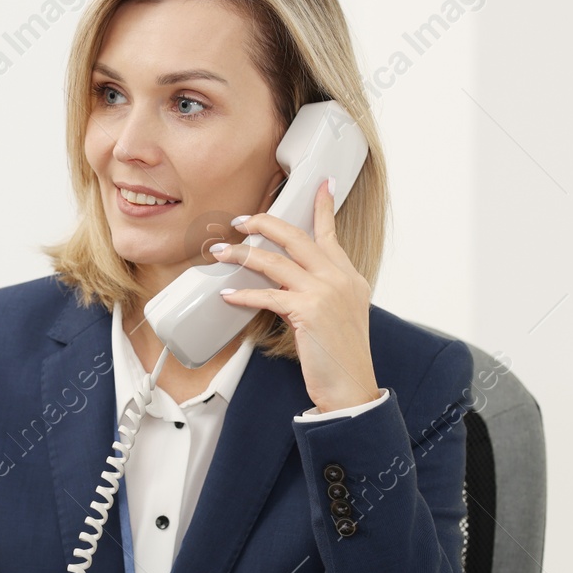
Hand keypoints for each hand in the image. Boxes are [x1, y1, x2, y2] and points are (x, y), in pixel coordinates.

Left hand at [216, 178, 379, 414]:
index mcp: (349, 277)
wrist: (352, 387)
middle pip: (296, 237)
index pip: (330, 234)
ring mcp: (325, 293)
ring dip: (242, 255)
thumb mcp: (337, 316)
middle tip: (241, 220)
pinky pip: (267, 295)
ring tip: (220, 253)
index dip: (323, 207)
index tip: (321, 184)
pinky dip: (243, 295)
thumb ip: (316, 293)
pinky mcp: (308, 311)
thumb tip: (283, 285)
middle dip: (265, 223)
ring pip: (275, 262)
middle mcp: (339, 279)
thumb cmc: (340, 357)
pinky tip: (227, 295)